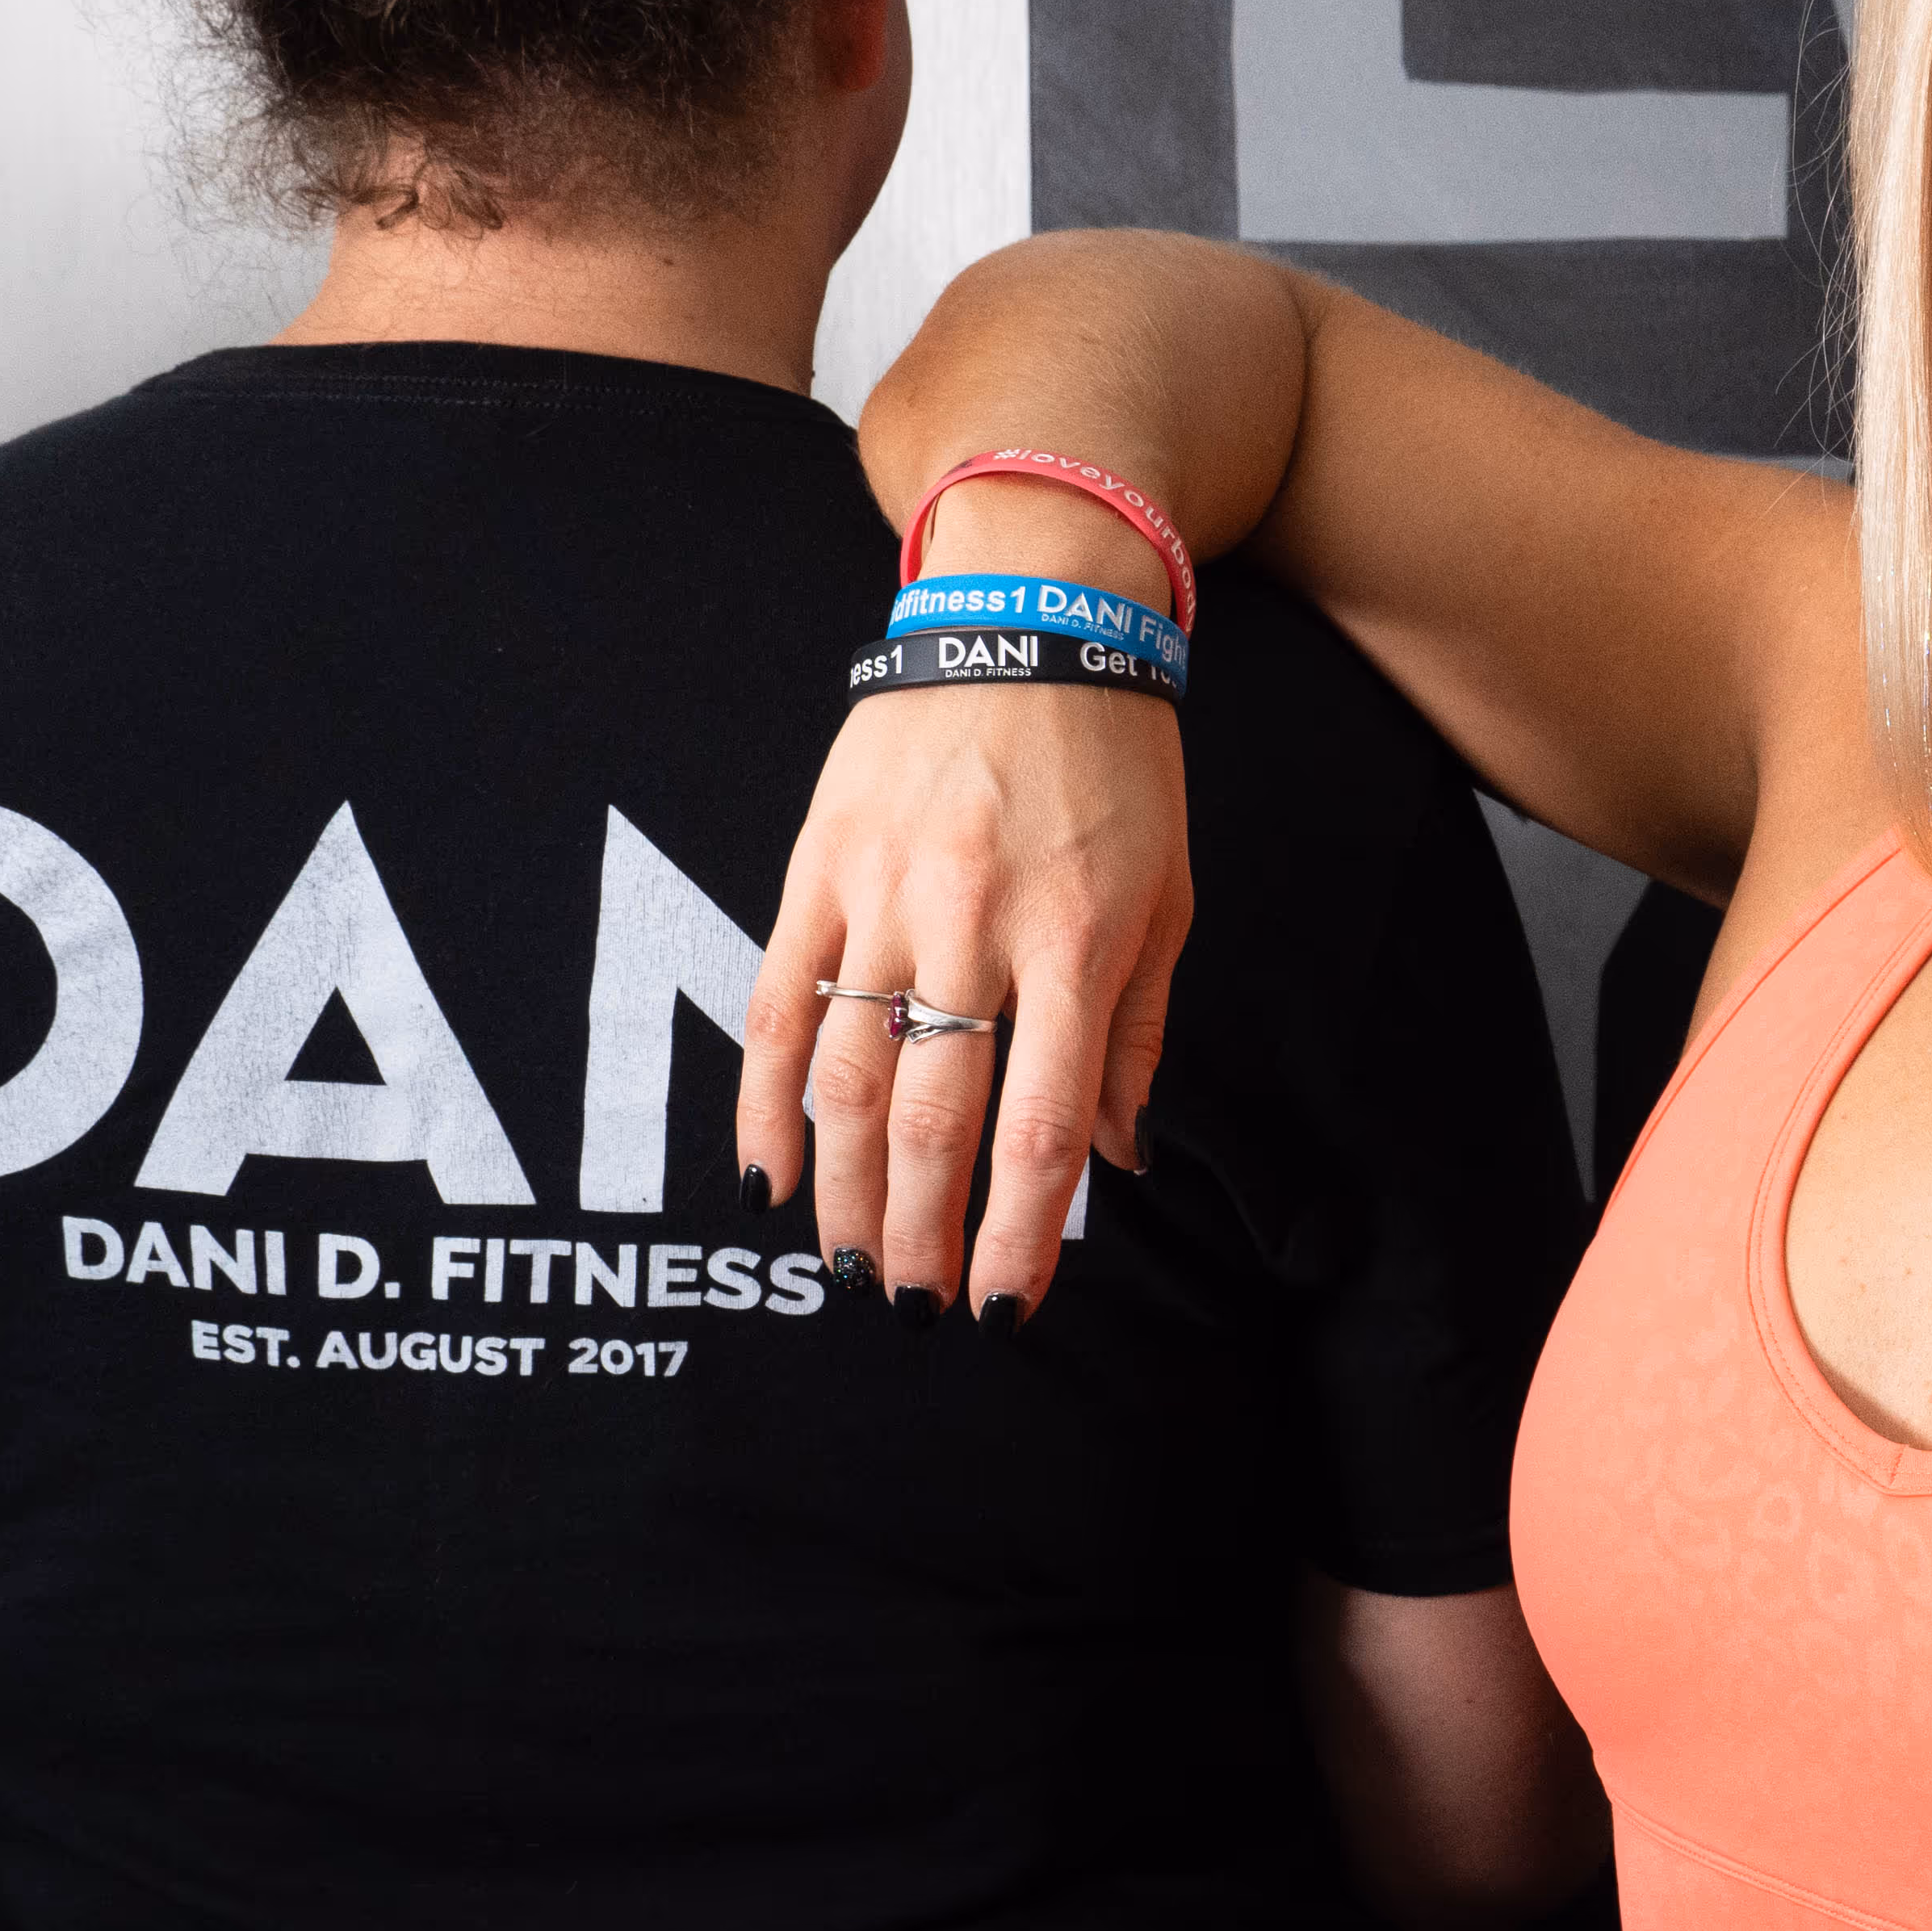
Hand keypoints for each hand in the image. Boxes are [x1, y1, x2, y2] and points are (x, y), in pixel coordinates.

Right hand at [739, 682, 1188, 1314]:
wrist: (1030, 622)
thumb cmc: (1115, 770)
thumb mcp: (1167, 900)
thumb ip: (1138, 1036)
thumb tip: (1118, 1163)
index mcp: (1077, 942)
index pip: (1043, 1126)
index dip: (1018, 1234)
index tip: (1003, 1308)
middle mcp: (975, 927)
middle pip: (935, 1118)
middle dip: (920, 1233)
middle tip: (912, 1308)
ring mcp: (885, 897)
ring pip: (847, 1079)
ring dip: (842, 1190)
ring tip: (848, 1266)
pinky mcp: (817, 869)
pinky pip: (778, 1005)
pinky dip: (764, 1102)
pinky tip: (766, 1178)